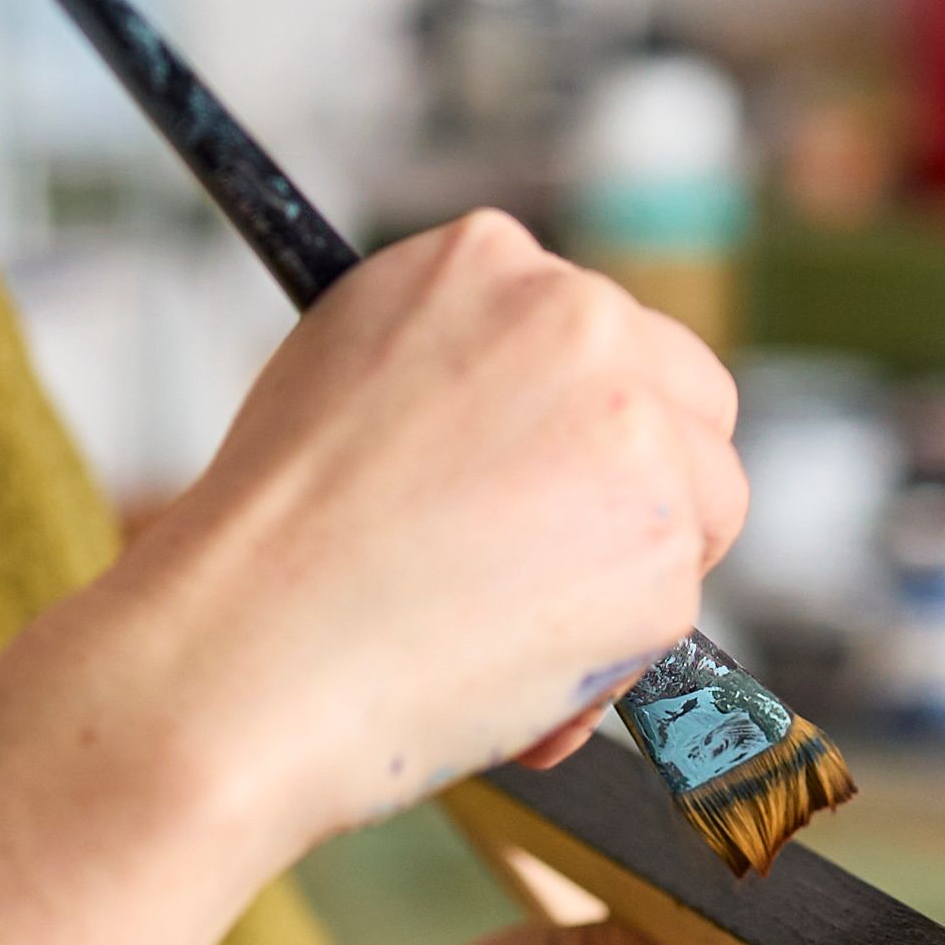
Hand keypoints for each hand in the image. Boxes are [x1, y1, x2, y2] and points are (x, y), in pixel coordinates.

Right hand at [118, 214, 747, 860]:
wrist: (241, 656)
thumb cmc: (265, 546)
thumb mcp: (344, 377)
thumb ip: (457, 368)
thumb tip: (532, 424)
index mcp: (485, 261)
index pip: (602, 325)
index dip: (584, 414)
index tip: (549, 474)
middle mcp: (575, 320)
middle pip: (691, 396)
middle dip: (648, 481)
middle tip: (562, 560)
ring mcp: (633, 437)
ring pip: (704, 505)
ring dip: (635, 572)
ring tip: (510, 633)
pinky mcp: (662, 556)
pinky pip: (675, 613)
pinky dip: (612, 661)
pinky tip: (511, 683)